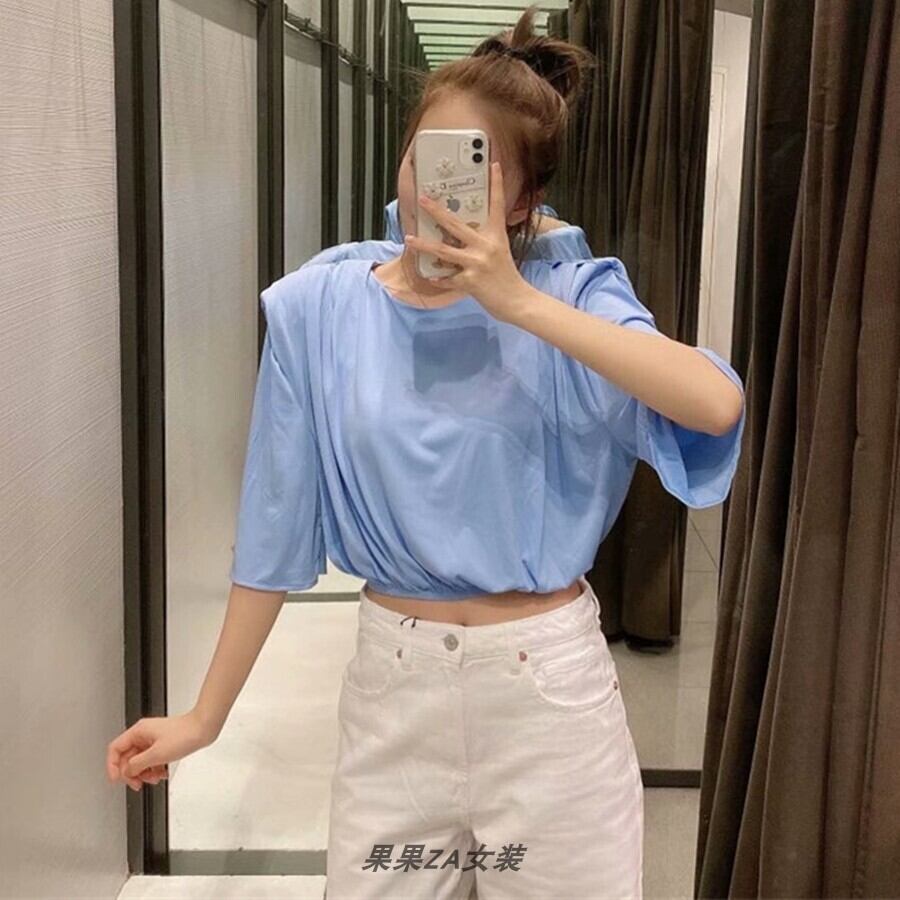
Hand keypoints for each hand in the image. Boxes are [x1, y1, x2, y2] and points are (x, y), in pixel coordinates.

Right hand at [106, 710, 213, 790]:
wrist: (203, 729)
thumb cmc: (184, 734)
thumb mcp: (156, 754)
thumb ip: (137, 765)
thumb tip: (126, 772)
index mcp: (138, 732)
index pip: (115, 749)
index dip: (112, 766)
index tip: (116, 780)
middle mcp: (144, 734)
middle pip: (127, 758)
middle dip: (133, 773)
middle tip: (138, 784)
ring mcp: (153, 739)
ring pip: (140, 761)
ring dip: (145, 773)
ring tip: (154, 778)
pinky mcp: (163, 744)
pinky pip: (151, 760)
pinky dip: (154, 769)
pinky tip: (162, 773)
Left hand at [404, 161, 531, 322]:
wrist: (517, 301)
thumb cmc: (506, 276)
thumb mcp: (500, 251)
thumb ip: (483, 240)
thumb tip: (461, 233)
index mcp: (496, 236)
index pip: (497, 205)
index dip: (496, 184)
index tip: (493, 165)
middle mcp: (486, 246)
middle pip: (456, 224)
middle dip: (436, 211)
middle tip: (422, 199)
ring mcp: (477, 263)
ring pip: (444, 251)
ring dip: (424, 244)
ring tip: (409, 238)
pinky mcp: (470, 282)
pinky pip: (447, 278)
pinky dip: (438, 278)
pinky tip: (429, 276)